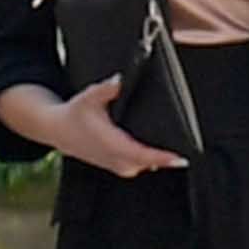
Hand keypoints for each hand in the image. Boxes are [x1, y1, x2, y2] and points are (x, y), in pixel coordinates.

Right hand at [20, 75, 186, 180]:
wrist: (59, 131)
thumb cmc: (76, 113)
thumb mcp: (90, 96)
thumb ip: (108, 89)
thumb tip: (121, 80)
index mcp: (111, 145)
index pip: (142, 156)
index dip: (163, 158)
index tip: (181, 157)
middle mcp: (116, 160)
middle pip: (151, 162)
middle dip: (168, 153)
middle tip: (188, 141)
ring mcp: (119, 167)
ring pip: (149, 164)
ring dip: (160, 155)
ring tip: (175, 142)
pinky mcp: (122, 168)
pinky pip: (144, 165)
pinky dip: (152, 157)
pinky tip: (158, 147)